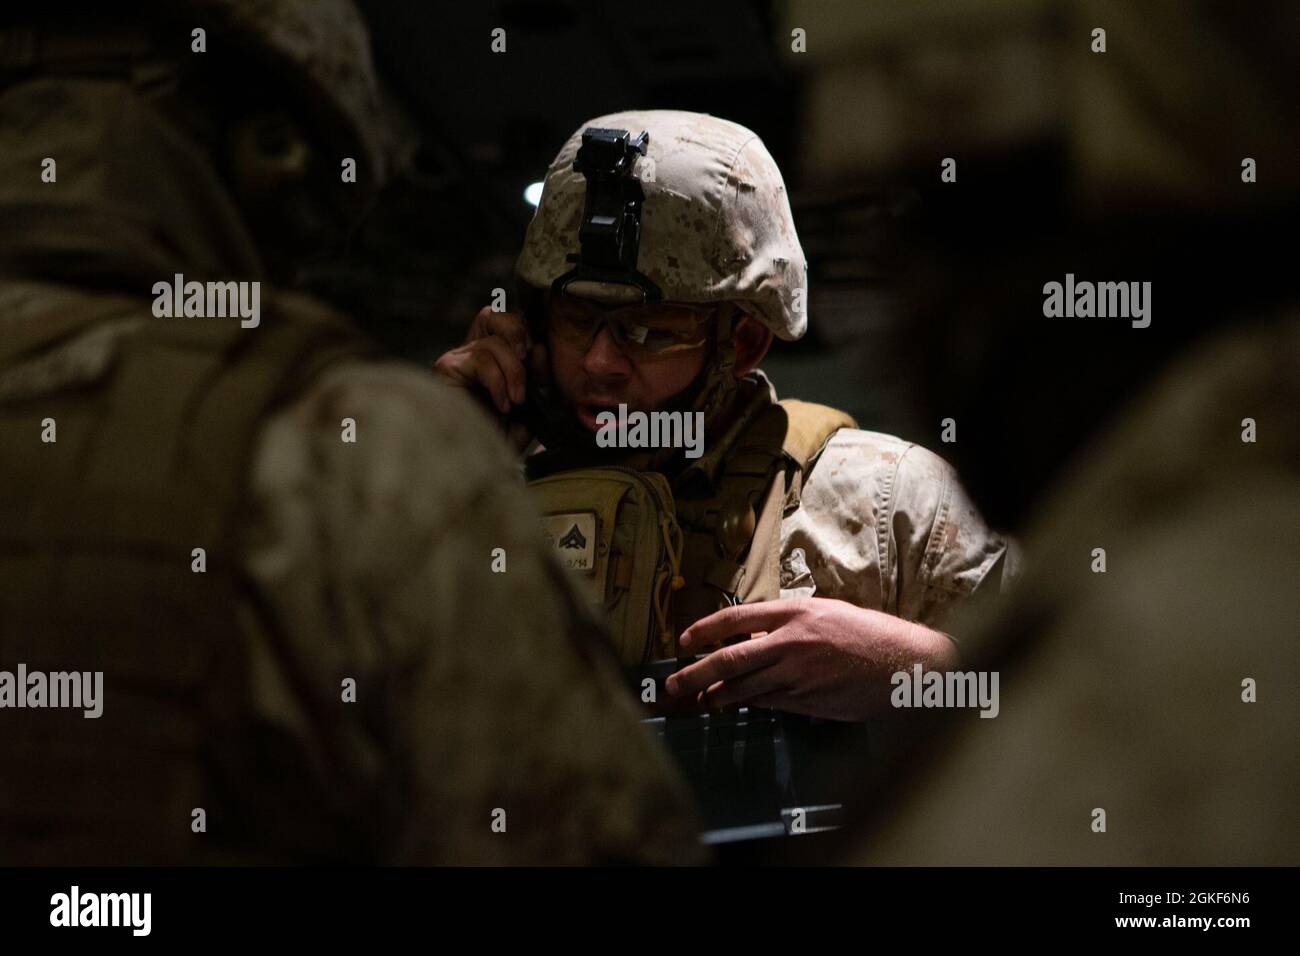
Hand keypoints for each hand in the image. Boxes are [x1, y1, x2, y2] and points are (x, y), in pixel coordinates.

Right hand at [433, 307, 547, 449]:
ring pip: (493, 343)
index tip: (537, 353)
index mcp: (490, 356)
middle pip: (493, 316)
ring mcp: (456, 359)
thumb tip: (538, 348)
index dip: (521, 329)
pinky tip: (502, 405)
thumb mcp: (529, 404)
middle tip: (527, 359)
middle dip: (517, 332)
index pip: (502, 321)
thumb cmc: (502, 437)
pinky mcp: (446, 369)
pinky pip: (481, 360)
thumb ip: (536, 377)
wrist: (478, 464)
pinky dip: (498, 382)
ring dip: (513, 372)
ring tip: (516, 401)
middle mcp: (470, 353)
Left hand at [664, 597, 957, 721]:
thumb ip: (787, 622)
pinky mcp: (806, 701)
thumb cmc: (867, 634)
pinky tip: (734, 707)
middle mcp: (791, 642)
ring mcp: (797, 674)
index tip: (684, 640)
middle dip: (696, 672)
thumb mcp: (825, 613)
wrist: (903, 665)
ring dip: (717, 696)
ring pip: (744, 688)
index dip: (705, 630)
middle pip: (730, 658)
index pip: (736, 618)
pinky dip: (748, 705)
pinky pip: (768, 703)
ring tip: (700, 701)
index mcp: (795, 612)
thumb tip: (752, 634)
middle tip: (674, 683)